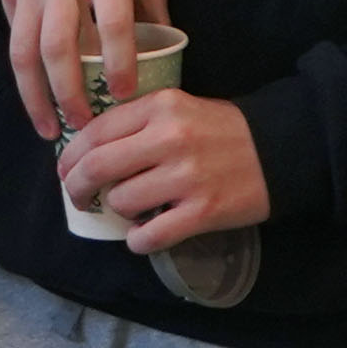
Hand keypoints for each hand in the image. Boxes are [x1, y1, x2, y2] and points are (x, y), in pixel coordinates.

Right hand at [0, 0, 168, 144]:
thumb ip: (151, 4)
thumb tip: (166, 54)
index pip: (114, 23)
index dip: (121, 62)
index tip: (126, 95)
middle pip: (59, 46)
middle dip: (69, 93)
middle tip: (83, 125)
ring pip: (25, 51)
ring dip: (36, 97)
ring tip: (50, 128)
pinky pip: (13, 38)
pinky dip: (23, 75)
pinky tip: (36, 99)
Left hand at [64, 88, 269, 252]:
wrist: (280, 149)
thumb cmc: (220, 130)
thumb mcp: (178, 108)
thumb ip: (136, 122)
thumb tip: (85, 151)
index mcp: (160, 106)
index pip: (95, 132)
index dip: (70, 156)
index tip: (66, 170)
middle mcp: (170, 138)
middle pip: (97, 167)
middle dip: (77, 187)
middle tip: (79, 197)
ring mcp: (187, 177)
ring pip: (122, 201)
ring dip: (118, 211)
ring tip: (132, 209)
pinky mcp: (203, 211)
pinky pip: (150, 235)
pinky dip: (138, 240)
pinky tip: (145, 234)